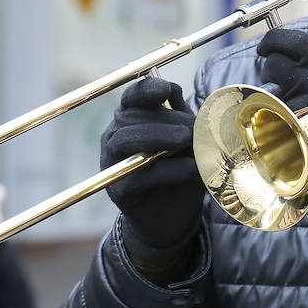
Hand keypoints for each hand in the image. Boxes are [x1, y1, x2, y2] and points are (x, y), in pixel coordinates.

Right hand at [100, 78, 203, 256]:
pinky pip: (139, 174)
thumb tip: (181, 93)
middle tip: (193, 128)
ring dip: (160, 137)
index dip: (147, 89)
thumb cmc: (180, 171)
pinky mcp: (119, 189)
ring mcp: (114, 163)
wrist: (172, 218)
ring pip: (127, 139)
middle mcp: (116, 137)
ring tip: (189, 141)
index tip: (165, 90)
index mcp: (132, 119)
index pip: (132, 96)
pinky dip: (169, 170)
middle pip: (131, 116)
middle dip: (165, 119)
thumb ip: (183, 117)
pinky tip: (193, 170)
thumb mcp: (188, 141)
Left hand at [257, 29, 307, 219]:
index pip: (296, 40)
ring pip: (268, 82)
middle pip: (276, 59)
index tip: (269, 46)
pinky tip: (287, 119)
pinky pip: (270, 107)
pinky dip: (272, 110)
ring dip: (272, 88)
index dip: (275, 40)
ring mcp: (302, 102)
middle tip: (281, 78)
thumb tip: (293, 44)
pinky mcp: (289, 124)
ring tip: (290, 100)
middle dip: (273, 67)